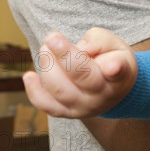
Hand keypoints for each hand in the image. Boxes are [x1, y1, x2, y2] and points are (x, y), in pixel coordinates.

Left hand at [22, 27, 137, 117]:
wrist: (114, 90)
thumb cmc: (113, 60)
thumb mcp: (116, 44)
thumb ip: (100, 40)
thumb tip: (83, 49)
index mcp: (120, 76)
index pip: (117, 72)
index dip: (114, 68)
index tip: (111, 65)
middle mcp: (103, 95)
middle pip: (83, 77)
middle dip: (65, 56)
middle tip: (52, 37)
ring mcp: (84, 107)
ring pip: (60, 90)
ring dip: (48, 66)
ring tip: (46, 48)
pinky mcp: (68, 113)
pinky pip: (47, 105)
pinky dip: (34, 91)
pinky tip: (29, 75)